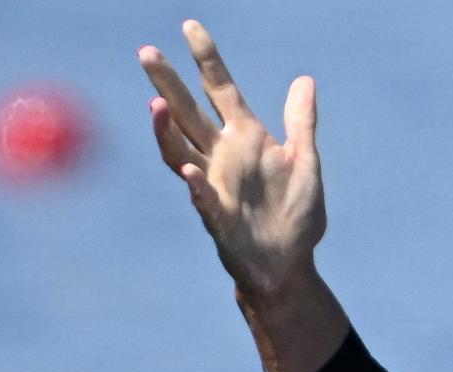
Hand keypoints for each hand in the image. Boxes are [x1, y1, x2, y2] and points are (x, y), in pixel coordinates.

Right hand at [139, 21, 323, 303]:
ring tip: (156, 104)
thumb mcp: (305, 162)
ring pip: (180, 151)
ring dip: (166, 130)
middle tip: (148, 52)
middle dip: (168, 84)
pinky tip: (192, 171)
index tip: (191, 26)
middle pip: (188, 113)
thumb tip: (304, 80)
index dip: (207, 59)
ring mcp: (215, 184)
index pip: (221, 89)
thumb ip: (301, 122)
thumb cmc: (295, 214)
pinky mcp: (217, 217)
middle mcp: (222, 156)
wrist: (290, 264)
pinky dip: (197, 185)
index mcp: (245, 138)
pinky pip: (202, 199)